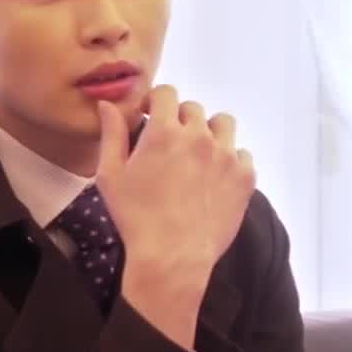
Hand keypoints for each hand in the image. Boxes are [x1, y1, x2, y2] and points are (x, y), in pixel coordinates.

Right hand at [95, 86, 255, 347]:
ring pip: (222, 124)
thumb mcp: (110, 175)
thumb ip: (112, 134)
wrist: (172, 258)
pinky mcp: (244, 177)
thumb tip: (107, 104)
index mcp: (164, 132)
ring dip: (209, 131)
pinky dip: (229, 159)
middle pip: (193, 108)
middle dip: (179, 119)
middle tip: (170, 144)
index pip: (166, 93)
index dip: (155, 102)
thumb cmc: (135, 217)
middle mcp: (199, 136)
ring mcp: (226, 156)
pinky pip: (242, 153)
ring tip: (198, 153)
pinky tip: (214, 176)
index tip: (149, 118)